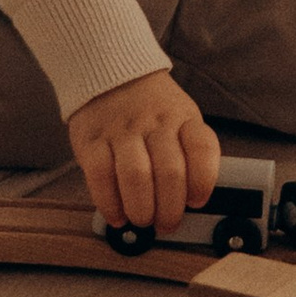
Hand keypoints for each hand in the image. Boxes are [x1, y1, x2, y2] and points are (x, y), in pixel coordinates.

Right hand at [66, 70, 219, 232]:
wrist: (110, 72)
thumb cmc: (152, 108)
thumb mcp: (180, 117)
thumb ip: (188, 153)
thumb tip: (190, 203)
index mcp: (183, 117)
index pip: (202, 148)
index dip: (204, 180)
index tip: (197, 201)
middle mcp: (154, 123)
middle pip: (170, 172)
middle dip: (170, 209)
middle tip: (166, 224)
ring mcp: (122, 131)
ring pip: (136, 177)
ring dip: (141, 209)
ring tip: (142, 219)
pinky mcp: (92, 141)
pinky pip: (101, 177)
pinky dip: (110, 204)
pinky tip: (117, 215)